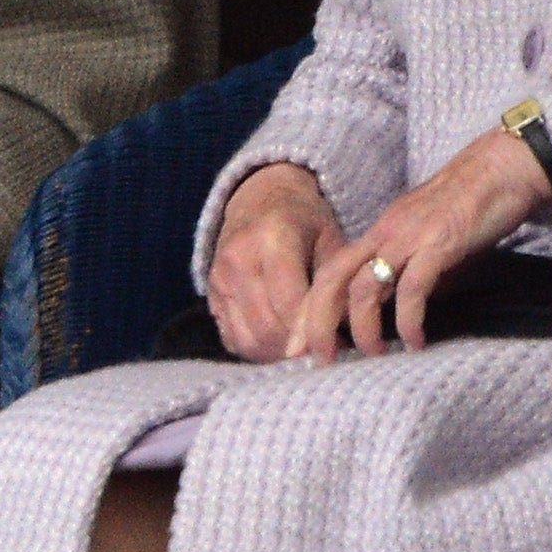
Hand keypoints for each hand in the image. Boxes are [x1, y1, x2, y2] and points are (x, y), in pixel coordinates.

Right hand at [208, 164, 344, 362]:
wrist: (261, 197)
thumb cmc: (306, 220)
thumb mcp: (331, 239)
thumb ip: (336, 283)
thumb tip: (340, 335)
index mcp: (274, 238)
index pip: (290, 303)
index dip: (313, 331)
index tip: (334, 346)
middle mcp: (239, 258)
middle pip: (267, 326)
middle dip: (297, 346)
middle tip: (322, 350)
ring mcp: (219, 277)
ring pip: (247, 339)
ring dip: (276, 353)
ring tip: (301, 350)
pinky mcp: (210, 293)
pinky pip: (231, 338)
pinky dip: (256, 348)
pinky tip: (278, 341)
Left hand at [292, 127, 551, 362]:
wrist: (505, 165)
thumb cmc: (475, 202)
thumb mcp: (434, 239)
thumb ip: (417, 270)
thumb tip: (412, 307)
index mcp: (381, 231)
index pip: (332, 271)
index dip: (314, 308)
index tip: (306, 342)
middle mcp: (386, 232)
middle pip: (332, 280)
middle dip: (319, 322)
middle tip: (320, 359)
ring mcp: (410, 236)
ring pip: (364, 287)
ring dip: (363, 328)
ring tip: (373, 354)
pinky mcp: (439, 243)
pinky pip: (412, 288)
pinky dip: (408, 319)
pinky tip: (414, 340)